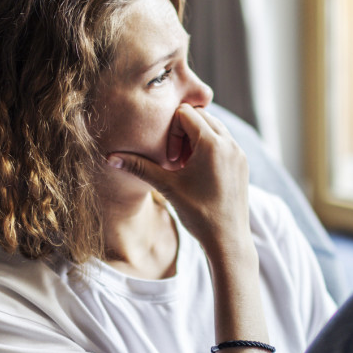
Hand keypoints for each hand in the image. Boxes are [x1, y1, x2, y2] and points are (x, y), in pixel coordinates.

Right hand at [107, 105, 249, 254]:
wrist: (228, 240)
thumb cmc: (197, 214)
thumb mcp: (166, 187)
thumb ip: (139, 167)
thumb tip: (109, 158)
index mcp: (212, 143)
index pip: (185, 112)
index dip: (170, 130)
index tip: (169, 158)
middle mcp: (229, 143)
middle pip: (200, 116)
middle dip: (183, 132)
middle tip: (175, 160)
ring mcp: (238, 152)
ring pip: (213, 127)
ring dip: (196, 139)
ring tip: (185, 166)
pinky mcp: (242, 162)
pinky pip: (224, 141)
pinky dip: (209, 148)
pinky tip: (198, 172)